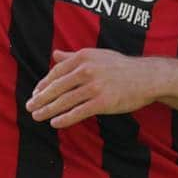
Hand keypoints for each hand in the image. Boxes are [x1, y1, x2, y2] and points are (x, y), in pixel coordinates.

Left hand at [26, 48, 157, 128]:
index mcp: (83, 58)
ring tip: (37, 116)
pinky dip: (64, 119)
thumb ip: (74, 56)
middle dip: (41, 98)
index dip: (43, 84)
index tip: (35, 93)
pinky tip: (55, 123)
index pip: (56, 72)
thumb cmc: (122, 66)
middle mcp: (87, 70)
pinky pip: (78, 112)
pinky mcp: (103, 102)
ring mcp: (95, 87)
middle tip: (30, 106)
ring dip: (48, 110)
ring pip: (65, 101)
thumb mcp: (97, 55)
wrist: (147, 77)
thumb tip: (55, 54)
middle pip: (57, 87)